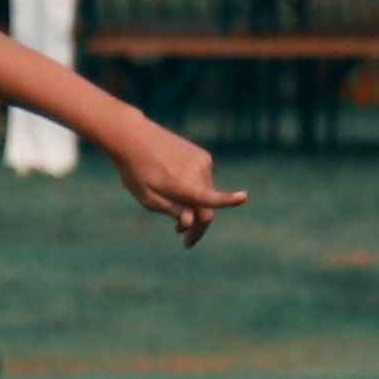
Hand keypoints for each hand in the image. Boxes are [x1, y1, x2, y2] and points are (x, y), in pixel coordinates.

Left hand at [115, 127, 247, 246]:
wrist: (134, 137)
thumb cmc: (136, 171)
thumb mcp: (148, 199)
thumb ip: (173, 211)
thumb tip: (192, 221)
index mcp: (186, 185)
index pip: (212, 197)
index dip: (229, 200)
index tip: (244, 197)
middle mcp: (199, 172)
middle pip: (207, 206)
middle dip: (198, 224)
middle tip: (186, 240)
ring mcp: (203, 162)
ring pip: (206, 192)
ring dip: (195, 205)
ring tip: (175, 214)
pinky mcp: (202, 155)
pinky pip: (203, 179)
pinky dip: (194, 188)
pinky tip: (177, 187)